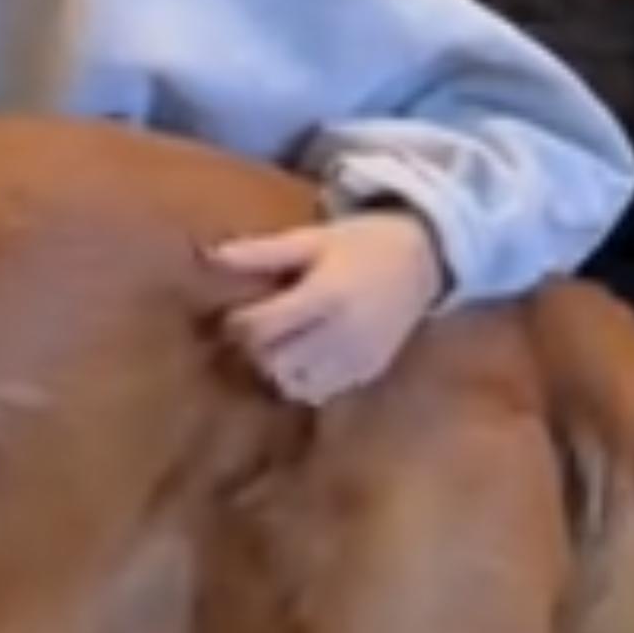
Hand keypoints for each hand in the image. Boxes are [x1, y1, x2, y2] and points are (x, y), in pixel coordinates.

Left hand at [214, 211, 447, 404]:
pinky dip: (304, 379)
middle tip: (258, 330)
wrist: (423, 259)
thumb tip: (210, 256)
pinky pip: (319, 392)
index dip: (237, 324)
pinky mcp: (367, 374)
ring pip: (293, 384)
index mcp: (327, 295)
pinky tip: (307, 356)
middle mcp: (344, 333)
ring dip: (277, 368)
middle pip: (272, 361)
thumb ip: (261, 252)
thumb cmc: (361, 244)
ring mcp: (358, 359)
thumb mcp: (312, 239)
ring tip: (282, 343)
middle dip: (256, 349)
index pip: (261, 329)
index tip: (235, 314)